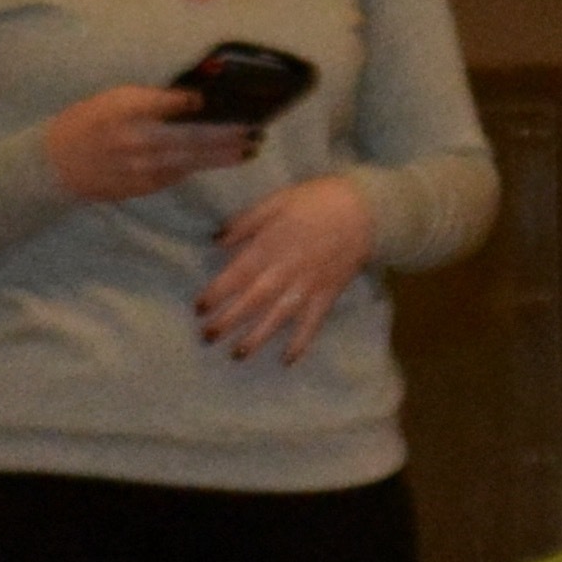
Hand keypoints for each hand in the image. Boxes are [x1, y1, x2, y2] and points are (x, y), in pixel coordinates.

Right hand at [43, 85, 255, 204]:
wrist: (60, 164)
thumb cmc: (90, 122)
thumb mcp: (114, 99)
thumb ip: (151, 101)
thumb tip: (192, 101)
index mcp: (127, 109)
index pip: (171, 104)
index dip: (198, 105)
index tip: (220, 102)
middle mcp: (138, 139)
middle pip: (191, 137)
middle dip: (225, 136)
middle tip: (253, 132)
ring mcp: (143, 166)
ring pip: (191, 160)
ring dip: (222, 156)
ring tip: (248, 150)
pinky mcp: (146, 186)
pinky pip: (179, 174)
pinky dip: (200, 165)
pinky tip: (221, 160)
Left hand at [194, 176, 376, 364]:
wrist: (362, 213)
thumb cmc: (315, 202)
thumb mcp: (275, 201)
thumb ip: (246, 222)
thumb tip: (218, 241)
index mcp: (269, 247)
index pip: (235, 276)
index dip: (216, 294)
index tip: (199, 309)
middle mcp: (284, 272)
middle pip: (251, 303)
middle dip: (227, 322)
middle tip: (207, 338)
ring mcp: (307, 288)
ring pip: (277, 318)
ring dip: (256, 339)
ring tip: (238, 355)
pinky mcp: (326, 297)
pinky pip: (311, 325)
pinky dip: (299, 344)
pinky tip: (286, 360)